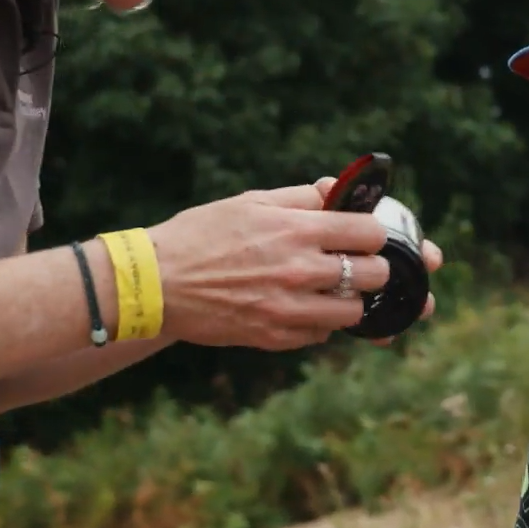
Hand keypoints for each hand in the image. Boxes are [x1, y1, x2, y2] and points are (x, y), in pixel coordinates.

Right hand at [145, 184, 394, 350]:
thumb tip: (334, 189)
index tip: (363, 234)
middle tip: (353, 262)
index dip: (372, 232)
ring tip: (330, 288)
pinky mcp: (275, 338)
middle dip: (371, 266)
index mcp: (297, 230)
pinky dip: (320, 322)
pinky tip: (302, 307)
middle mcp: (300, 271)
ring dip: (349, 298)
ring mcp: (289, 310)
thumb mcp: (251, 201)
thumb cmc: (201, 234)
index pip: (370, 233)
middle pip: (373, 274)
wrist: (155, 283)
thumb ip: (301, 197)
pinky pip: (322, 335)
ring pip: (353, 311)